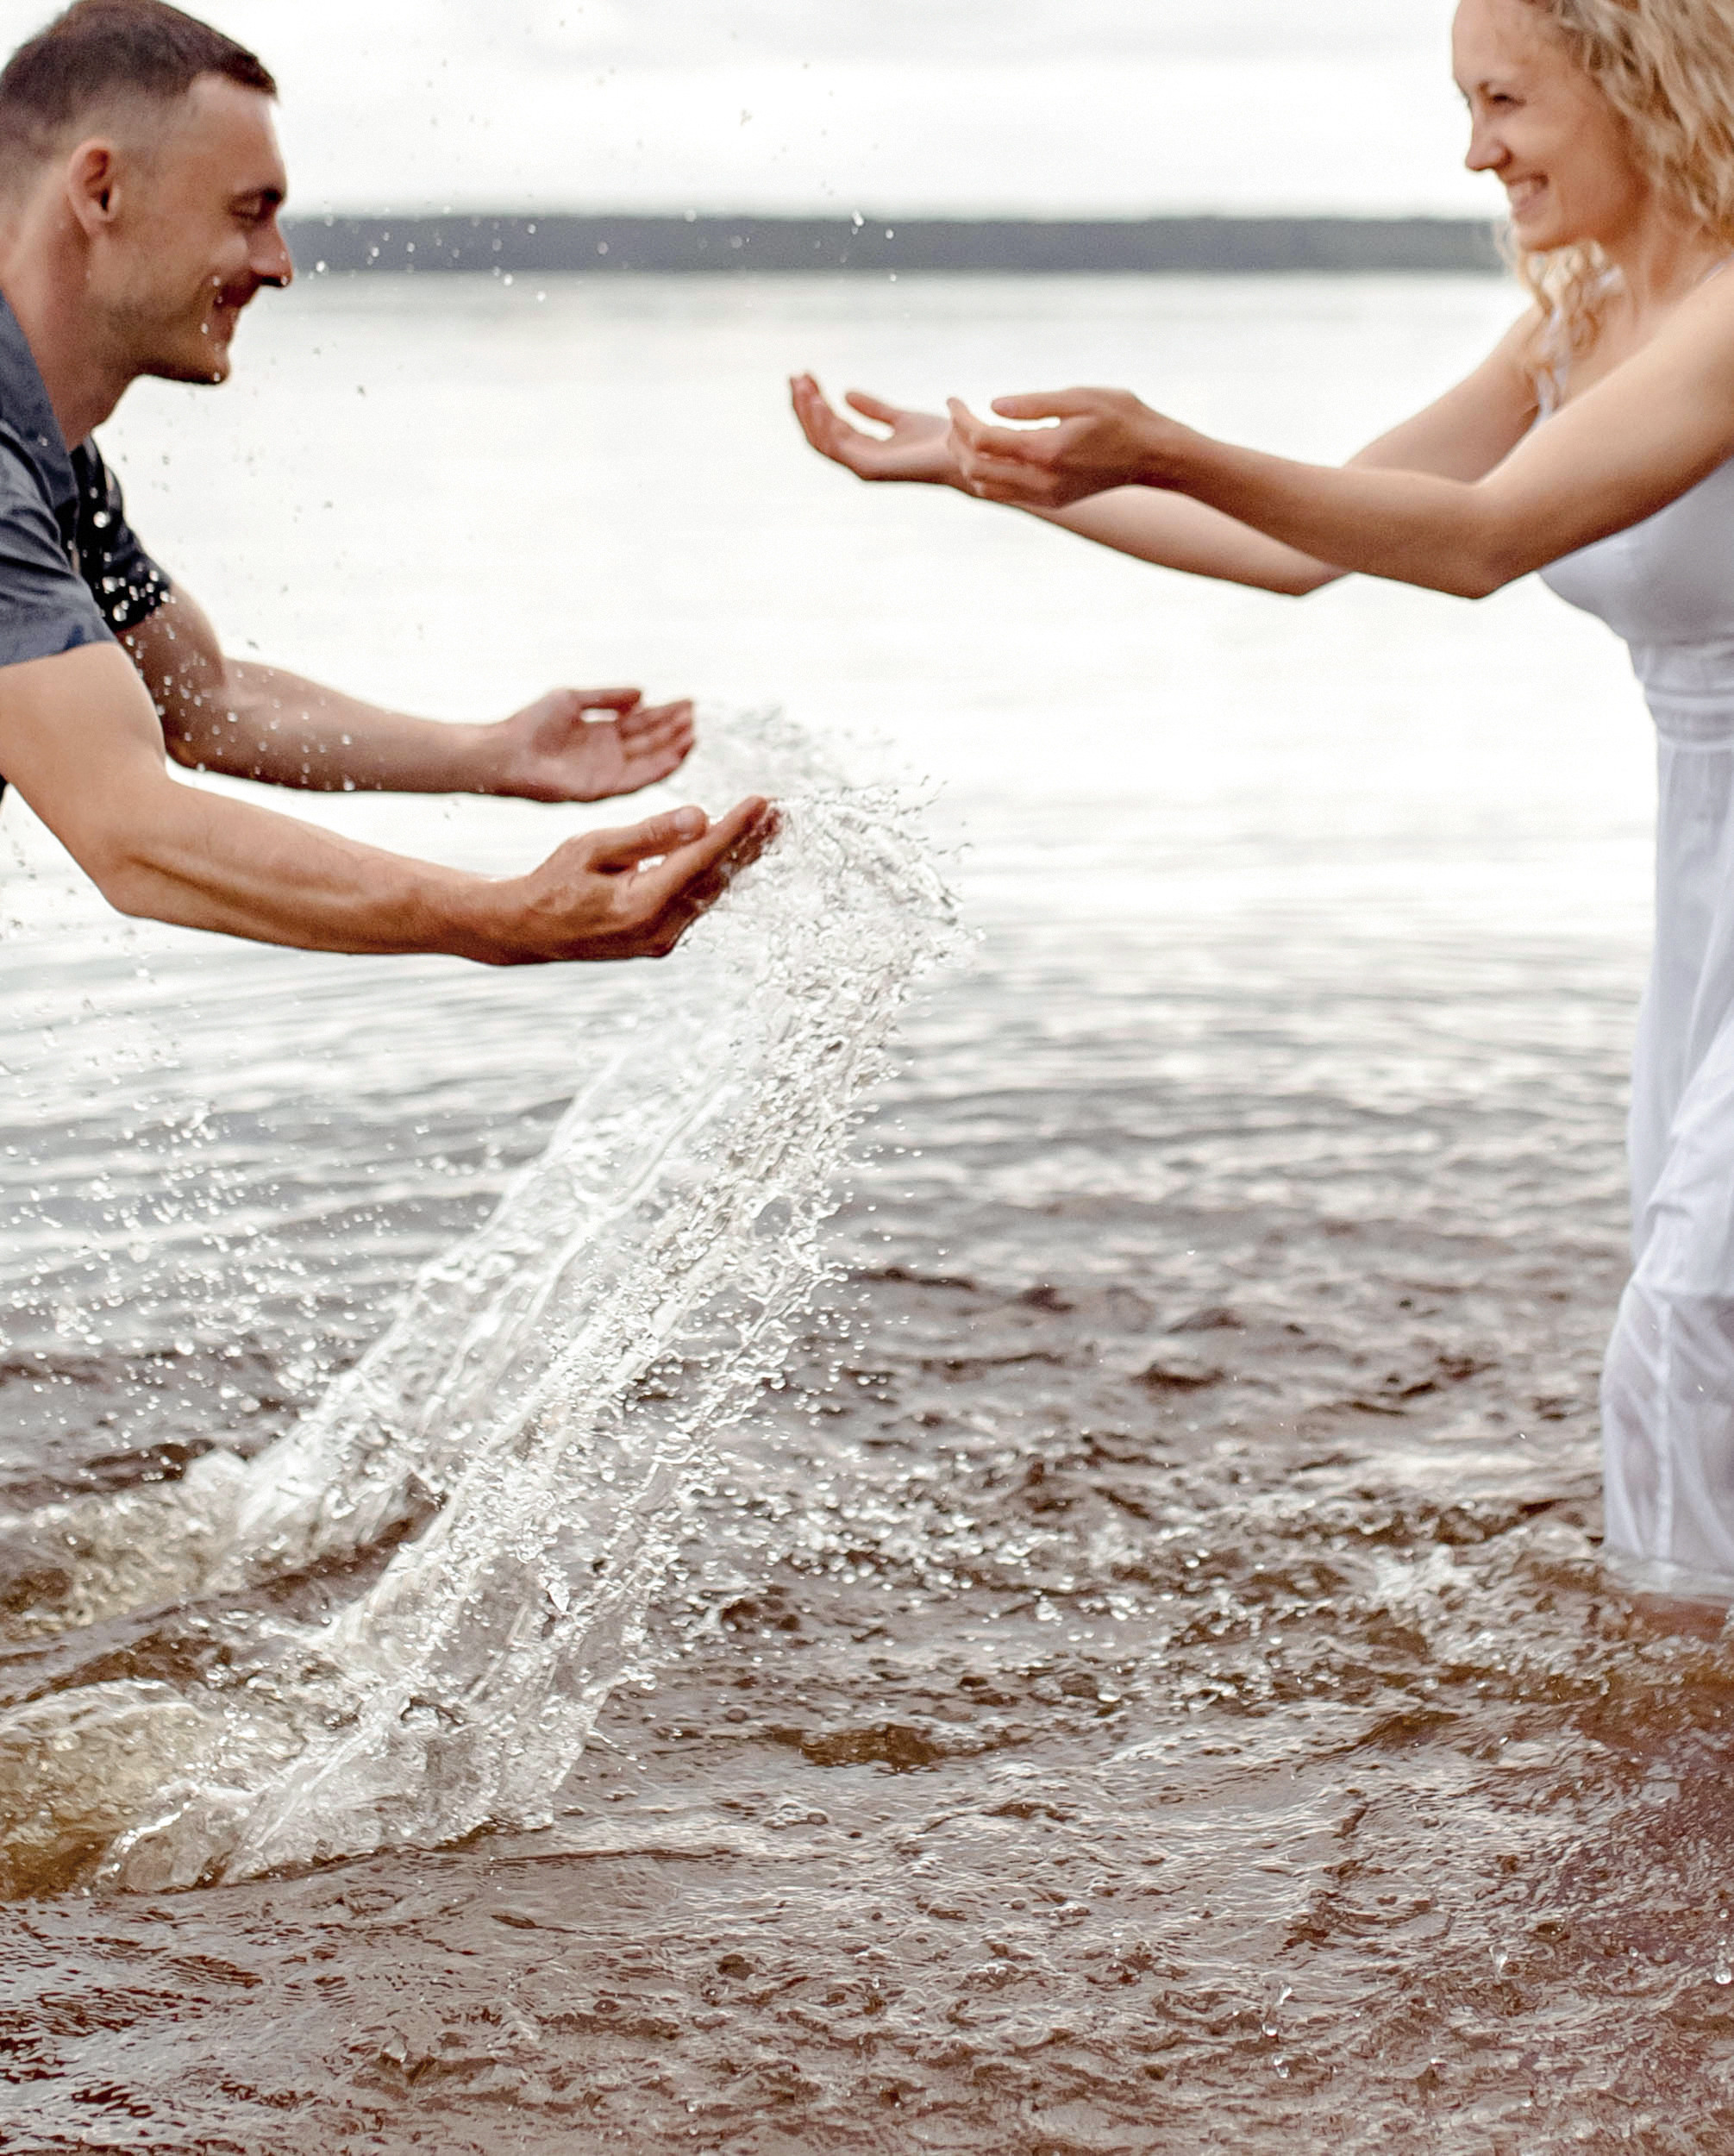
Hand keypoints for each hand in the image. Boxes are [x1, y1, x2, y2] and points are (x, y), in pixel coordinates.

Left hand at [489, 687, 696, 802]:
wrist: (505, 752)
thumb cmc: (531, 724)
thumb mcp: (573, 700)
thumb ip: (607, 698)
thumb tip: (642, 694)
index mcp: (601, 733)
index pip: (642, 723)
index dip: (665, 714)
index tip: (690, 705)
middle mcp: (608, 755)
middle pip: (649, 741)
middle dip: (674, 730)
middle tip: (697, 720)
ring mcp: (605, 773)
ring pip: (647, 762)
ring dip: (671, 750)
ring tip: (693, 737)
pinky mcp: (600, 790)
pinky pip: (635, 781)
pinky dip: (657, 770)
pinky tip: (675, 758)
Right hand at [492, 797, 780, 963]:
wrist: (530, 928)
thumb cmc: (554, 881)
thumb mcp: (593, 847)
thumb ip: (648, 835)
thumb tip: (701, 816)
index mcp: (641, 906)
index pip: (702, 860)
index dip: (735, 828)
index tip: (763, 801)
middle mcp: (660, 930)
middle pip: (718, 878)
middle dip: (750, 842)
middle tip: (781, 810)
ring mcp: (663, 939)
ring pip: (713, 891)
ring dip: (741, 857)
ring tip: (769, 826)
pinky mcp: (662, 939)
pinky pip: (699, 901)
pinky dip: (718, 873)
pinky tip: (736, 851)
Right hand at [790, 373, 960, 485]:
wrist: (963, 451)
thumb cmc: (938, 439)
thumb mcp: (900, 417)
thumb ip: (874, 409)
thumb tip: (846, 393)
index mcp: (866, 451)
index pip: (830, 427)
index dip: (815, 402)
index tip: (806, 375)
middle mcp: (860, 462)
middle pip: (819, 435)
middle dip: (804, 406)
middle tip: (794, 377)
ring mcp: (863, 467)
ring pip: (822, 442)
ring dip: (808, 413)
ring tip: (801, 384)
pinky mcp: (869, 469)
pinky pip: (836, 447)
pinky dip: (824, 424)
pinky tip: (819, 400)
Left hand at [946, 388, 1185, 508]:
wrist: (1154, 456)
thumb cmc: (1122, 417)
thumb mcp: (1079, 397)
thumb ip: (1033, 403)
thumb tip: (992, 405)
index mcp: (1046, 451)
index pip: (983, 439)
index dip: (961, 419)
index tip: (953, 399)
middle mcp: (1042, 481)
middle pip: (977, 467)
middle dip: (958, 441)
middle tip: (956, 415)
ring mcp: (1046, 496)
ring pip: (986, 487)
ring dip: (969, 462)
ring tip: (967, 433)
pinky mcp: (1052, 502)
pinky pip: (1005, 495)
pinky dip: (987, 475)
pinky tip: (989, 453)